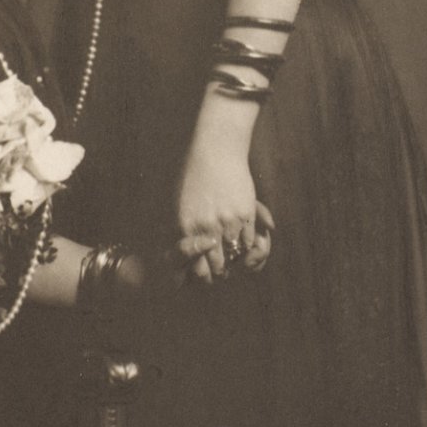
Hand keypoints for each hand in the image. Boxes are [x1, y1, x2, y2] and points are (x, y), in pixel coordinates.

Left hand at [175, 140, 273, 284]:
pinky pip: (248, 241)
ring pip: (234, 254)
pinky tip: (242, 238)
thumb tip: (180, 255)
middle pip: (217, 265)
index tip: (207, 273)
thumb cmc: (192, 177)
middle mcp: (206, 227)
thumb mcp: (178, 205)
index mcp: (185, 226)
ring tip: (233, 255)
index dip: (204, 275)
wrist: (214, 152)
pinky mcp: (244, 213)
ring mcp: (227, 221)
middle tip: (222, 270)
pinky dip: (247, 244)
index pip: (197, 266)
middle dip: (220, 270)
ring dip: (235, 258)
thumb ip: (181, 230)